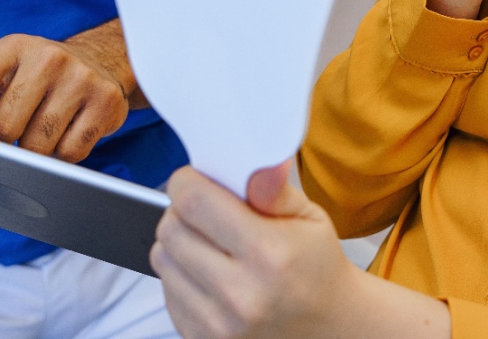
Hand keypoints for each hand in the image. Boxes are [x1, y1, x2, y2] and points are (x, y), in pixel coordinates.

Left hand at [0, 31, 129, 161]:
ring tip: (34, 142)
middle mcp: (49, 56)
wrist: (99, 61)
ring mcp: (81, 78)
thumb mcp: (2, 76)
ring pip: (38, 146)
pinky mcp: (106, 101)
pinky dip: (59, 160)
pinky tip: (61, 141)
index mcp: (14, 47)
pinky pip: (70, 154)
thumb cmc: (37, 76)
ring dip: (30, 158)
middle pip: (6, 125)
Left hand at [152, 163, 449, 338]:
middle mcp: (239, 294)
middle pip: (171, 229)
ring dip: (178, 241)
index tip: (195, 177)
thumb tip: (262, 163)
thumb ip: (275, 189)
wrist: (326, 326)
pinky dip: (180, 273)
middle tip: (207, 208)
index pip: (194, 202)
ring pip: (161, 258)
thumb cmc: (316, 266)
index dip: (187, 181)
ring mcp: (217, 323)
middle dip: (182, 209)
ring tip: (209, 240)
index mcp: (268, 254)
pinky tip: (209, 271)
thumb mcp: (308, 217)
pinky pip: (166, 290)